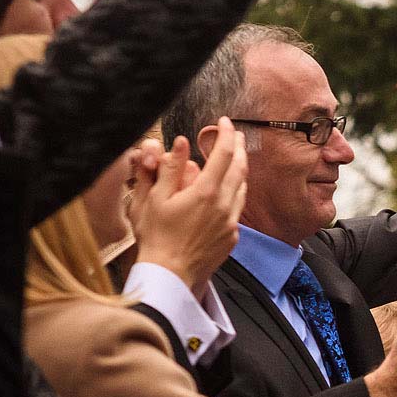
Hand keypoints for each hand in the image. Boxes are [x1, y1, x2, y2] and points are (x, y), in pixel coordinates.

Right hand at [128, 121, 246, 290]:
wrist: (169, 274)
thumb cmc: (155, 237)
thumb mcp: (154, 198)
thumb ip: (169, 168)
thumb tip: (180, 142)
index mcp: (204, 192)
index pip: (223, 154)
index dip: (225, 134)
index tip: (224, 122)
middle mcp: (223, 205)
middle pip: (240, 168)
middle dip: (238, 147)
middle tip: (235, 134)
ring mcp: (230, 222)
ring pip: (242, 188)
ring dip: (239, 170)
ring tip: (234, 157)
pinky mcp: (232, 236)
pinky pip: (237, 208)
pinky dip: (234, 193)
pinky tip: (227, 190)